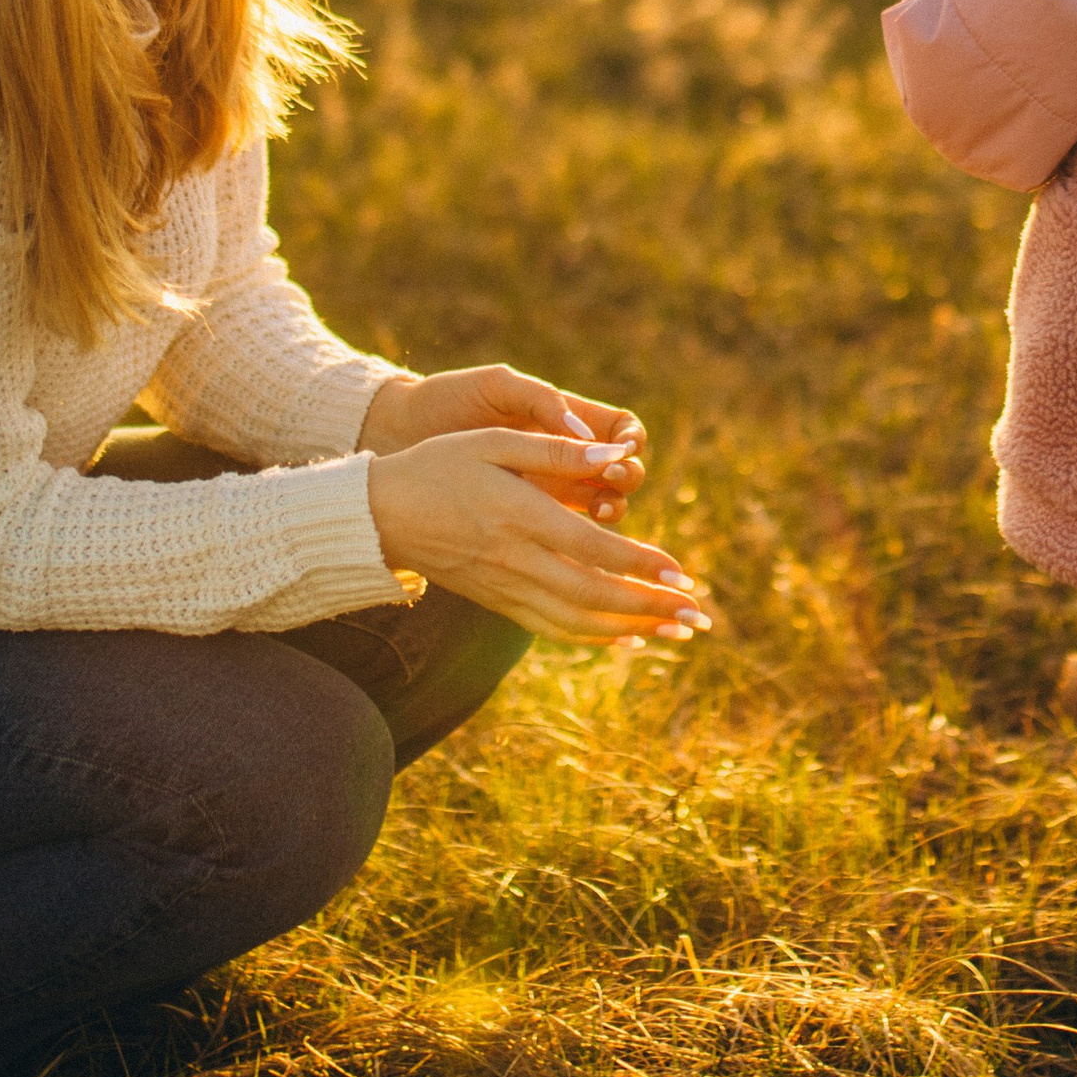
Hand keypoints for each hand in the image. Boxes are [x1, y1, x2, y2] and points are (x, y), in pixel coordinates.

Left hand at [360, 362, 648, 522]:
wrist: (397, 434)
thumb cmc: (447, 400)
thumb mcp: (495, 387)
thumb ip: (540, 400)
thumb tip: (588, 436)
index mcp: (562, 419)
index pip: (620, 430)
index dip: (631, 440)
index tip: (623, 447)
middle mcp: (563, 457)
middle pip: (622, 474)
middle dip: (626, 478)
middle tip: (608, 479)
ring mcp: (548, 491)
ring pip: (604, 507)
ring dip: (614, 511)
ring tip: (600, 510)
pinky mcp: (526, 521)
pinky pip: (568, 536)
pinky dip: (583, 542)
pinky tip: (581, 544)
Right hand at [364, 428, 710, 646]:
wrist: (380, 514)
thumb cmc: (439, 464)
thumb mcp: (494, 440)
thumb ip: (555, 450)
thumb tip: (614, 456)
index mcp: (519, 515)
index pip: (593, 550)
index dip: (640, 566)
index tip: (682, 574)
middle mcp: (515, 559)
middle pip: (593, 596)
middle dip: (650, 608)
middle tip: (697, 616)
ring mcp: (505, 587)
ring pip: (577, 621)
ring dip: (631, 629)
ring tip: (675, 633)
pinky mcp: (498, 601)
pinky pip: (552, 628)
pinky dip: (593, 636)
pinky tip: (624, 636)